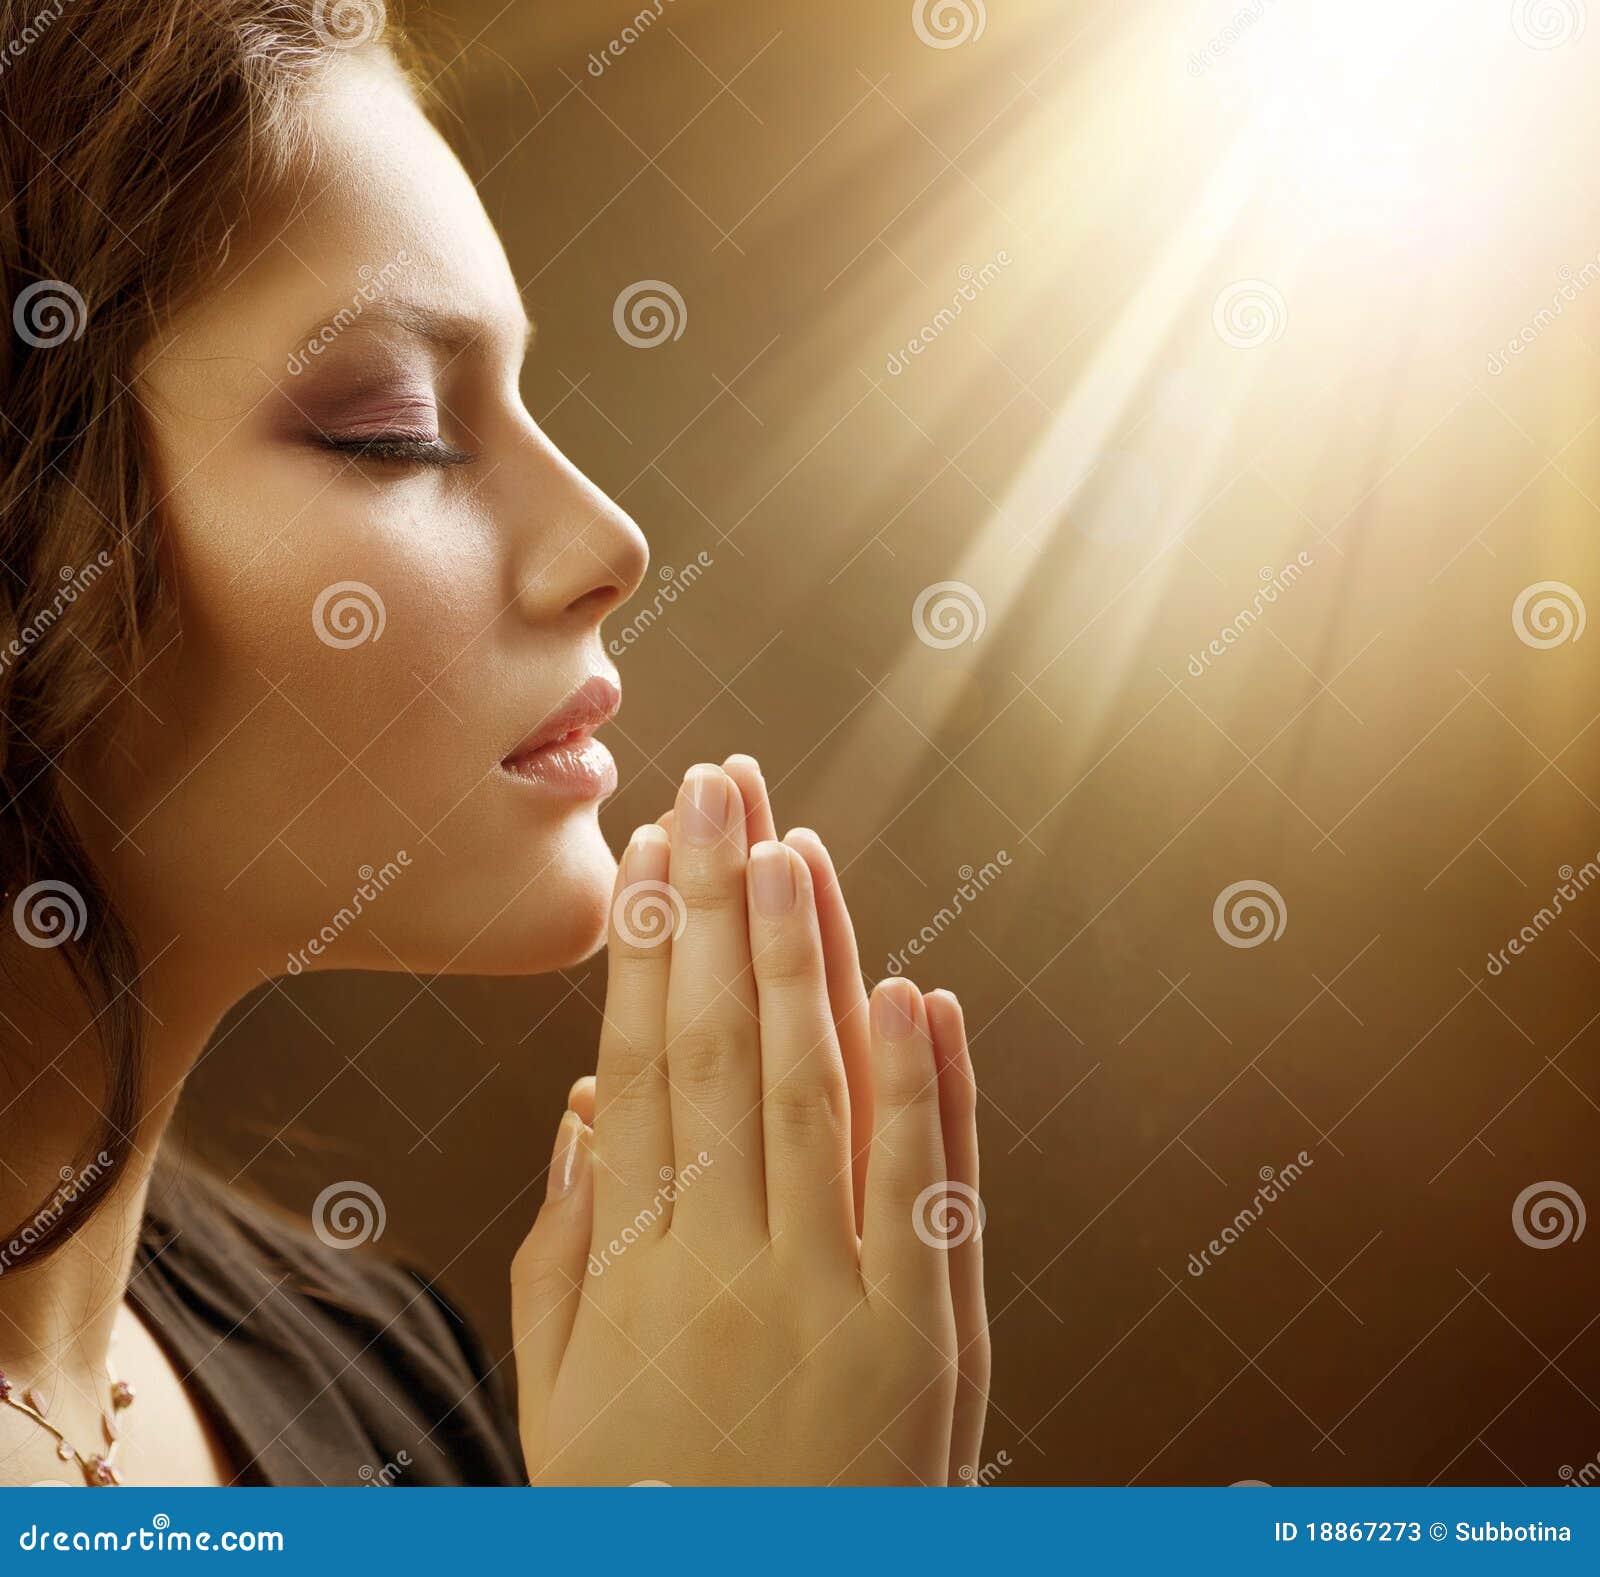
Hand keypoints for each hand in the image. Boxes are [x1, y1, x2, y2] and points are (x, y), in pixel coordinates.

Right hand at [512, 761, 988, 1483]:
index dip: (646, 951)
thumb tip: (584, 1102)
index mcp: (632, 1266)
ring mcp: (829, 1301)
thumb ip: (561, 1245)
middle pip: (720, 1049)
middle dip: (716, 911)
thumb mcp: (563, 1392)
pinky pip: (923, 1193)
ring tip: (791, 849)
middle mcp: (725, 1266)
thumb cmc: (656, 1503)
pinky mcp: (924, 1344)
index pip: (641, 1064)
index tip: (650, 852)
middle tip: (718, 788)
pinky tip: (913, 989)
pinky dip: (924, 1088)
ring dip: (805, 964)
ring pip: (813, 1095)